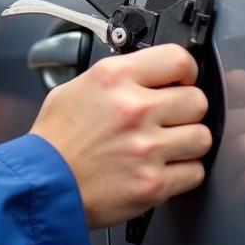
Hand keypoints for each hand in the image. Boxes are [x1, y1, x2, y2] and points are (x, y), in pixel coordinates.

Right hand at [31, 45, 210, 228]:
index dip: (184, 71)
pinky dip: (183, 173)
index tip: (182, 80)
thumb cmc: (55, 141)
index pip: (178, 59)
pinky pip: (194, 173)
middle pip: (197, 100)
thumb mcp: (76, 87)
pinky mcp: (153, 183)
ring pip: (202, 137)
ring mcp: (146, 148)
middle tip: (171, 118)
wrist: (42, 185)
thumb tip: (145, 73)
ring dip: (188, 142)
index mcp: (114, 78)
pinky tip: (161, 168)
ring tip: (166, 146)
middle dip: (187, 109)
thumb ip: (116, 77)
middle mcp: (134, 109)